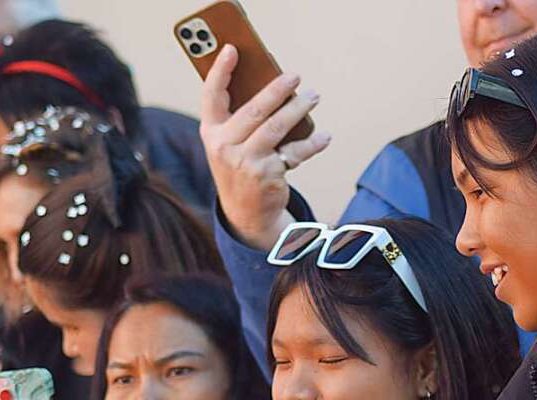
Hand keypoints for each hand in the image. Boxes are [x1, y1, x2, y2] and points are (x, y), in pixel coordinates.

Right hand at [200, 44, 331, 250]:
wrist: (247, 213)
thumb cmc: (241, 166)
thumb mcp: (230, 144)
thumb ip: (241, 118)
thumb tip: (276, 86)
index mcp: (211, 132)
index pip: (211, 96)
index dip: (220, 71)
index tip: (232, 49)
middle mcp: (224, 146)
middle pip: (253, 110)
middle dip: (276, 89)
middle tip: (295, 75)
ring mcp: (246, 162)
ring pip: (276, 128)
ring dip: (298, 109)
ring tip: (314, 97)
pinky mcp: (267, 176)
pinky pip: (294, 153)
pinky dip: (312, 144)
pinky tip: (325, 137)